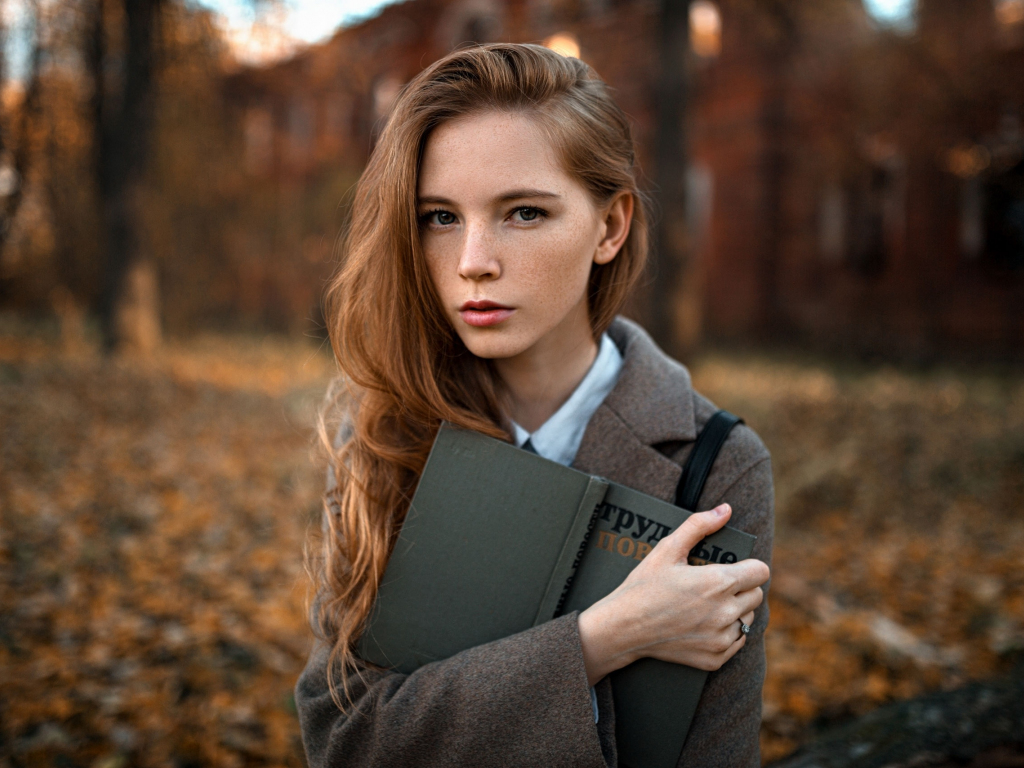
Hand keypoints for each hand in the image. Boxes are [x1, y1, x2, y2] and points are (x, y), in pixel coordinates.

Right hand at [578, 503, 769, 685]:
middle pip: (756, 595)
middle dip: (741, 587)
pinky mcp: (715, 658)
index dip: (749, 566)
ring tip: (708, 606)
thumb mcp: (667, 549)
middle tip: (714, 586)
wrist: (623, 628)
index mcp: (717, 582)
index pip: (760, 572)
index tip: (735, 568)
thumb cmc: (644, 585)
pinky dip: (725, 633)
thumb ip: (699, 525)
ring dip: (735, 611)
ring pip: (747, 619)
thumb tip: (726, 509)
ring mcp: (721, 639)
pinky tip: (703, 625)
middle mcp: (725, 613)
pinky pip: (737, 642)